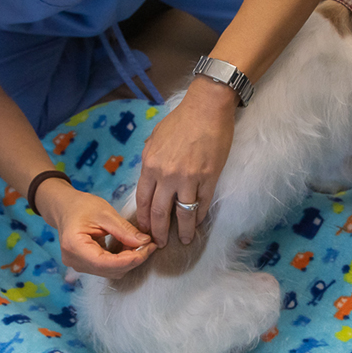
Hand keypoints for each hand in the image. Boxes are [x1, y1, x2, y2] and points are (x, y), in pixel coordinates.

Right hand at [36, 178, 155, 278]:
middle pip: (109, 270)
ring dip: (127, 260)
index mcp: (74, 246)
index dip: (130, 259)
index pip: (105, 263)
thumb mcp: (105, 213)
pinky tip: (127, 246)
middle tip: (148, 243)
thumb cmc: (81, 206)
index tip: (148, 248)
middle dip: (132, 259)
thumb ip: (124, 230)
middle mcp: (74, 261)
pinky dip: (120, 259)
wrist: (65, 207)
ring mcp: (78, 265)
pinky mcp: (85, 265)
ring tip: (138, 243)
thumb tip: (145, 242)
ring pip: (110, 271)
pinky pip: (107, 268)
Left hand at [135, 77, 236, 246]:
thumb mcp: (154, 138)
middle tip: (159, 243)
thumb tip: (149, 178)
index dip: (143, 218)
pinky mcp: (208, 178)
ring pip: (182, 214)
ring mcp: (188, 178)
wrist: (206, 108)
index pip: (142, 199)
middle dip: (158, 232)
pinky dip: (198, 217)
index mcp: (150, 165)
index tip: (144, 229)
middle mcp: (166, 175)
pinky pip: (202, 204)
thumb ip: (150, 160)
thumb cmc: (180, 121)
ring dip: (182, 230)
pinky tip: (197, 224)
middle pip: (159, 212)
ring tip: (182, 240)